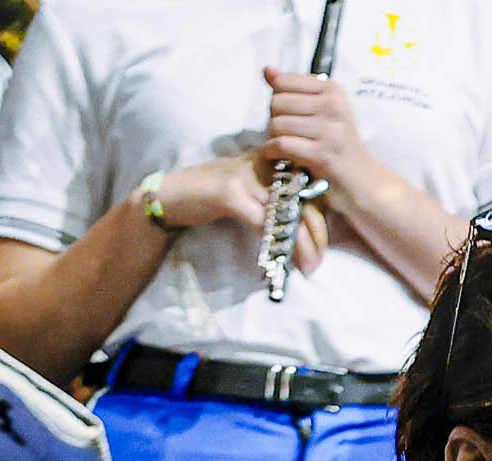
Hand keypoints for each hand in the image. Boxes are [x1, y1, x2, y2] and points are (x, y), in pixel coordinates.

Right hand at [148, 152, 331, 275]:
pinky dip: (275, 244)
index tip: (322, 247)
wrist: (170, 196)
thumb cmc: (210, 198)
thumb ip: (273, 201)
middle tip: (318, 263)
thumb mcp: (248, 192)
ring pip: (285, 213)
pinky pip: (263, 222)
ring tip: (307, 268)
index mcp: (268, 162)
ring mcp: (245, 177)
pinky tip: (280, 261)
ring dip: (300, 246)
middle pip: (302, 200)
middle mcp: (260, 164)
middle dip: (316, 236)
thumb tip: (305, 229)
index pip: (307, 188)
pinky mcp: (230, 194)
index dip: (319, 220)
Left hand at [260, 68, 383, 194]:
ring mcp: (329, 130)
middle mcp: (333, 106)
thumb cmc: (339, 144)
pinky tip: (276, 156)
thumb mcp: (323, 109)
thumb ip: (294, 89)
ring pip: (276, 124)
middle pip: (277, 102)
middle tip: (285, 134)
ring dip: (273, 138)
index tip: (287, 115)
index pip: (282, 82)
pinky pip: (282, 144)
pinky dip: (272, 152)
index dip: (277, 99)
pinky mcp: (322, 154)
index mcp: (333, 90)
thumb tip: (267, 70)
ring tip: (284, 146)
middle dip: (274, 120)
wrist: (361, 178)